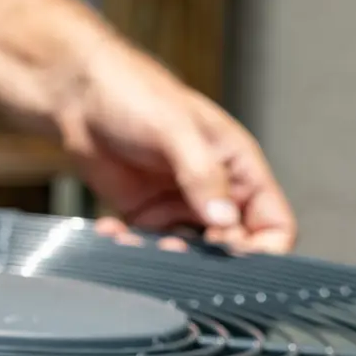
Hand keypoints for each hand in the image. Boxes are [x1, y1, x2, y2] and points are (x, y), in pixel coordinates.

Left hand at [53, 42, 296, 253]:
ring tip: (135, 240)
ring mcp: (182, 206)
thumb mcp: (175, 129)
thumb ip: (203, 175)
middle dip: (206, 261)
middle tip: (171, 249)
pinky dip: (134, 249)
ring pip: (190, 256)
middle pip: (233, 250)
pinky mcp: (147, 215)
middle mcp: (217, 192)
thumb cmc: (135, 94)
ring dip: (166, 258)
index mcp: (240, 168)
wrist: (80, 95)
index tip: (229, 258)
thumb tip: (224, 221)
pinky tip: (111, 231)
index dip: (262, 251)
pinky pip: (151, 247)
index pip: (275, 225)